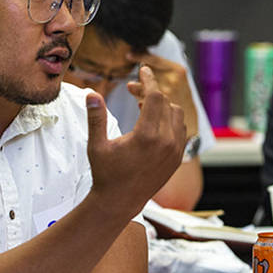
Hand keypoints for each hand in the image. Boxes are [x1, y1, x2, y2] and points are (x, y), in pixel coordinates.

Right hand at [85, 65, 186, 216]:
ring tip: (142, 106)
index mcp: (147, 136)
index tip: (143, 69)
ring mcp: (175, 151)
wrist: (120, 202)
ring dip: (162, 105)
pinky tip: (153, 122)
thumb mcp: (97, 145)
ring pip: (177, 114)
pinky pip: (181, 129)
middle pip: (165, 102)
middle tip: (132, 91)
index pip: (155, 96)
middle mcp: (166, 142)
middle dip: (150, 92)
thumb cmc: (106, 174)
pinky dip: (170, 120)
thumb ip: (96, 117)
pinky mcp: (178, 158)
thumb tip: (91, 93)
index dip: (148, 80)